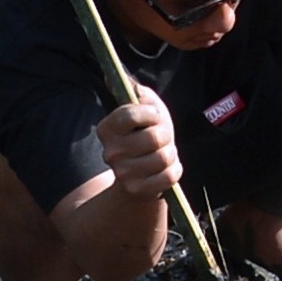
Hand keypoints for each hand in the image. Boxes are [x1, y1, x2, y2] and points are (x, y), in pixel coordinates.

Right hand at [96, 84, 182, 200]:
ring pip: (164, 157)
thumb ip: (141, 94)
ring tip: (163, 152)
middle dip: (166, 134)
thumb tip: (136, 90)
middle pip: (155, 138)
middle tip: (161, 137)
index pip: (130, 115)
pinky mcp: (136, 190)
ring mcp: (122, 173)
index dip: (151, 113)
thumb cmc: (146, 132)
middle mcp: (110, 152)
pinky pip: (169, 176)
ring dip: (171, 152)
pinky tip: (167, 167)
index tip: (154, 115)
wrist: (142, 170)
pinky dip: (174, 169)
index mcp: (107, 129)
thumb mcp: (145, 107)